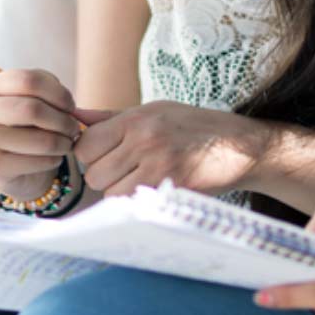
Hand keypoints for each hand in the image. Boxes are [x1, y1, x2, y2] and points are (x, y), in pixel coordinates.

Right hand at [0, 69, 82, 198]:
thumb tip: (66, 104)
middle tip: (72, 128)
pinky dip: (53, 160)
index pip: (28, 80)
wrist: (5, 167)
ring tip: (66, 143)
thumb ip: (42, 92)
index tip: (69, 105)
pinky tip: (52, 157)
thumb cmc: (20, 126)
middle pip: (33, 109)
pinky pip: (37, 162)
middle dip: (62, 120)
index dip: (58, 92)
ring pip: (40, 139)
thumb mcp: (26, 99)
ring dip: (63, 143)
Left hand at [73, 100, 268, 197]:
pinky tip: (154, 190)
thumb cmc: (193, 127)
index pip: (85, 144)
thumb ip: (110, 117)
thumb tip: (74, 115)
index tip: (105, 156)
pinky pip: (134, 204)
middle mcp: (144, 141)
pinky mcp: (172, 190)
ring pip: (110, 193)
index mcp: (136, 120)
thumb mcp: (153, 111)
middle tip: (126, 170)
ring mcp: (158, 167)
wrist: (241, 147)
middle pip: (94, 173)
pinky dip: (138, 202)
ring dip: (120, 192)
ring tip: (142, 180)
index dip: (90, 154)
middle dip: (104, 176)